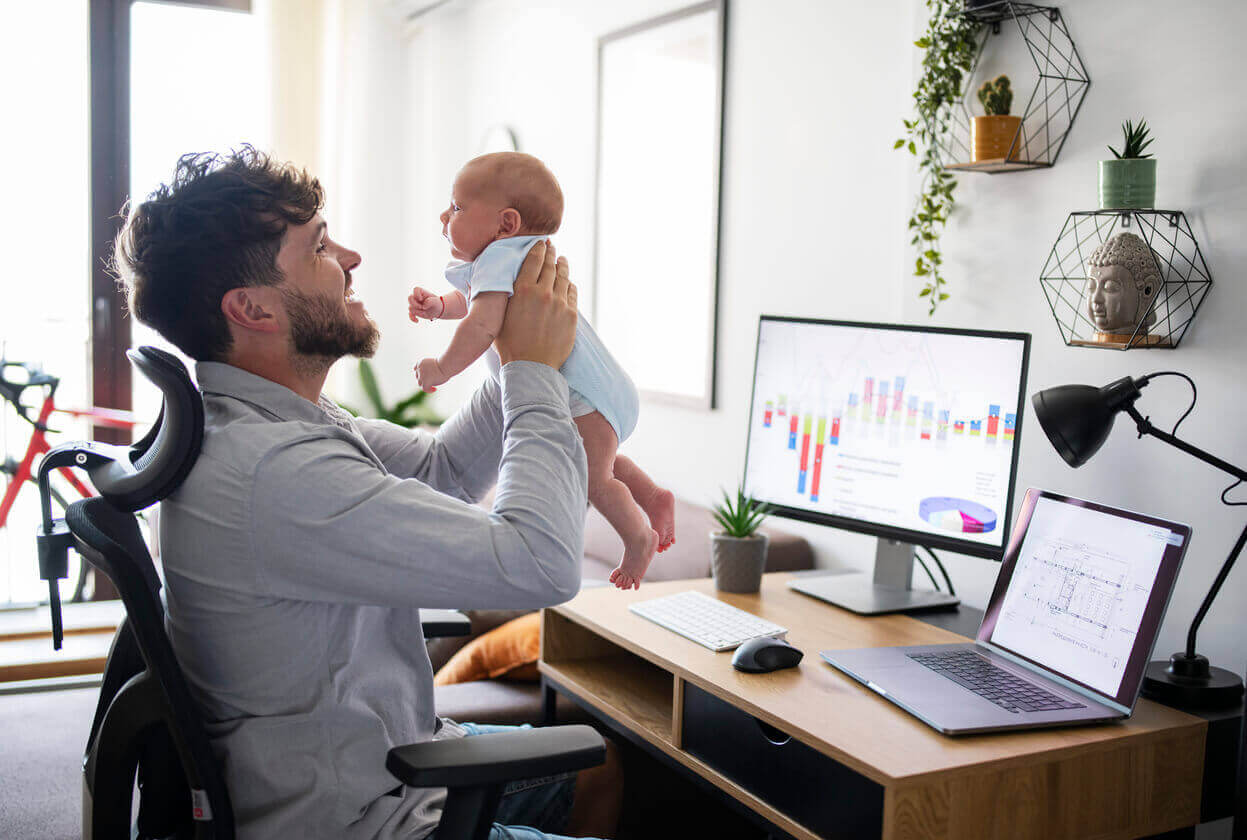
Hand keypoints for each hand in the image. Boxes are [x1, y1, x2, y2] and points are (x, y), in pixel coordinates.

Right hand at [408, 287, 443, 321]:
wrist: (437, 310)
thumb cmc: (436, 303)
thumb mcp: (436, 301)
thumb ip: (430, 301)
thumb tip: (423, 306)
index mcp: (421, 292)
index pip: (415, 289)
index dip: (417, 294)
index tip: (421, 299)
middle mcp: (416, 298)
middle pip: (409, 298)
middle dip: (415, 304)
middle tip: (421, 307)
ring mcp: (414, 305)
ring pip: (410, 308)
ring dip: (417, 311)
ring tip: (424, 312)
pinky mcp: (414, 312)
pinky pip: (410, 315)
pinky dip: (412, 318)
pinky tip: (417, 321)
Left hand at [415, 357, 447, 391]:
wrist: (445, 365)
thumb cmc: (445, 363)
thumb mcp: (435, 363)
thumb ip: (431, 369)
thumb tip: (431, 376)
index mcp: (420, 362)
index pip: (416, 368)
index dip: (419, 372)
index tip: (424, 374)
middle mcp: (419, 369)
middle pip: (418, 376)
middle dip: (423, 379)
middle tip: (431, 381)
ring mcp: (421, 376)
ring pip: (420, 383)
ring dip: (425, 385)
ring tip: (433, 387)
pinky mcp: (425, 382)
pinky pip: (424, 388)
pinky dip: (429, 390)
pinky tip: (435, 389)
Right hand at [494, 240, 576, 367]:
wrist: (531, 366)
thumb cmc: (510, 345)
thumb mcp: (500, 316)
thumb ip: (506, 297)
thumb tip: (506, 284)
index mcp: (523, 290)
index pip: (533, 260)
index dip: (538, 249)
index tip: (540, 243)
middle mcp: (543, 292)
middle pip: (550, 265)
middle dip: (550, 254)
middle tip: (551, 247)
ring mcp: (560, 303)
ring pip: (563, 277)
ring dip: (562, 266)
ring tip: (561, 260)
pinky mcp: (571, 314)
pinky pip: (572, 292)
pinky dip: (570, 284)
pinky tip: (568, 282)